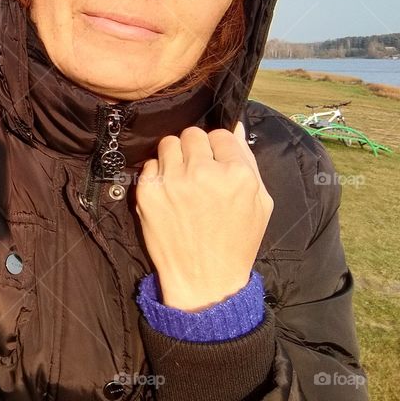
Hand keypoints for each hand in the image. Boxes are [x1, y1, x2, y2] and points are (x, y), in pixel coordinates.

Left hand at [135, 122, 273, 311]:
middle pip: (192, 134)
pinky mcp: (148, 192)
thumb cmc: (237, 241)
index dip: (219, 148)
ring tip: (182, 178)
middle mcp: (203, 173)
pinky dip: (158, 174)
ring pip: (168, 143)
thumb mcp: (260, 203)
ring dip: (175, 156)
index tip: (217, 162)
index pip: (221, 134)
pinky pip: (150, 164)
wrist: (205, 280)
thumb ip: (248, 161)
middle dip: (196, 148)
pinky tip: (168, 193)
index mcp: (237, 174)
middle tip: (198, 169)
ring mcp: (172, 181)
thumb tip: (234, 127)